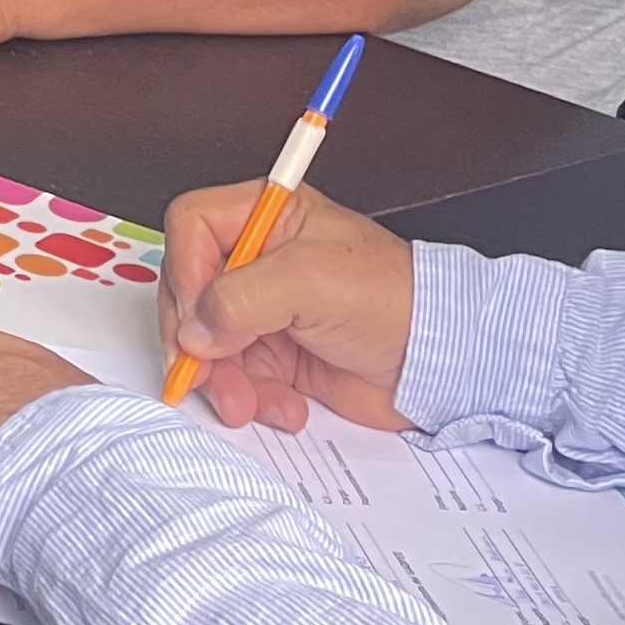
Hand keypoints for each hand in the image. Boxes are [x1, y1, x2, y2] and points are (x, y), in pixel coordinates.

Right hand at [157, 181, 417, 432]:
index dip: (184, 268)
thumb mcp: (309, 282)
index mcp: (266, 218)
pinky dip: (252, 399)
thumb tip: (194, 330)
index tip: (196, 311)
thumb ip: (239, 298)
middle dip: (195, 338)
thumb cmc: (395, 301)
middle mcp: (258, 262)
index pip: (192, 226)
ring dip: (222, 380)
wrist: (440, 361)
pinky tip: (284, 406)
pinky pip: (237, 380)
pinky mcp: (277, 358)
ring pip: (206, 344)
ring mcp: (264, 313)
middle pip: (188, 292)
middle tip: (204, 366)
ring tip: (248, 400)